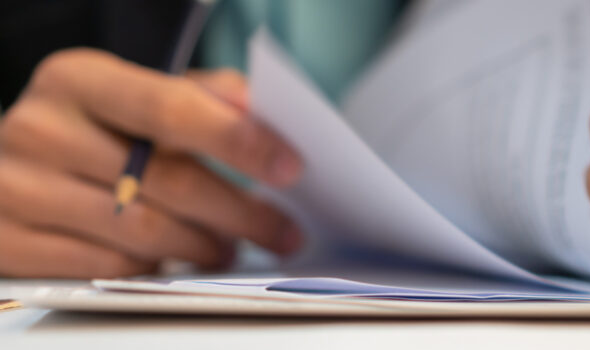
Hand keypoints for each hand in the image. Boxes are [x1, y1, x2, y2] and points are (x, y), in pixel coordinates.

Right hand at [0, 49, 302, 277]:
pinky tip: (178, 262)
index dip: (239, 140)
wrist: (1, 164)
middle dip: (242, 212)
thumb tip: (257, 108)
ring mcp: (20, 189)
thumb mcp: (129, 94)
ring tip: (231, 248)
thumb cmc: (84, 128)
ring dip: (204, 246)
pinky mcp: (11, 242)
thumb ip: (196, 94)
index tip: (290, 167)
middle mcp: (43, 129)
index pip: (173, 108)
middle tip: (282, 230)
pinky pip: (109, 268)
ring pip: (145, 232)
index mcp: (79, 80)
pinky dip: (157, 269)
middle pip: (169, 181)